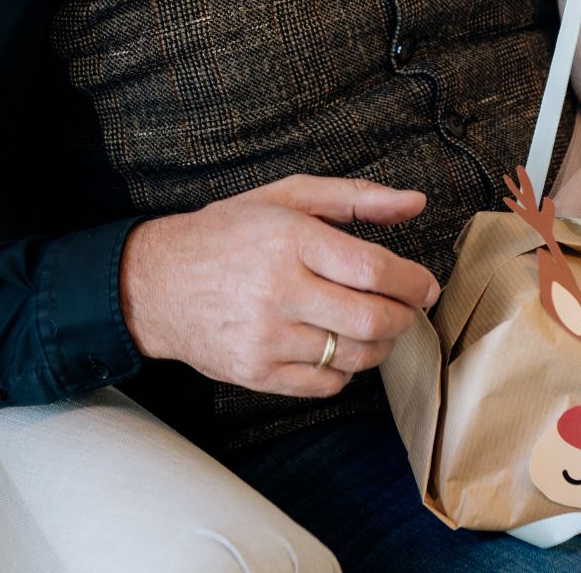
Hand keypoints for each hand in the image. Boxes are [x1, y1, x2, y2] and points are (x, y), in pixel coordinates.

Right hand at [119, 175, 438, 397]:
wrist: (154, 283)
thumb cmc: (230, 233)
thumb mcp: (289, 196)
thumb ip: (357, 198)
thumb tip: (416, 203)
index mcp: (290, 240)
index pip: (373, 270)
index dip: (413, 283)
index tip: (426, 287)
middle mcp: (278, 290)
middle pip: (371, 319)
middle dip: (404, 317)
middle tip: (407, 309)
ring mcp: (265, 337)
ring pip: (353, 355)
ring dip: (380, 345)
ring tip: (376, 327)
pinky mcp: (254, 373)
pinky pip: (325, 384)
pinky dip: (345, 370)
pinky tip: (339, 347)